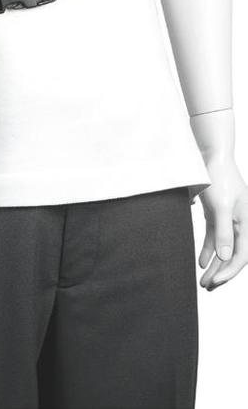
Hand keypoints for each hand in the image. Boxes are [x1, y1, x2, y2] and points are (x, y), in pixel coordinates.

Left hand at [198, 156, 247, 290]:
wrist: (211, 158)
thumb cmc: (219, 179)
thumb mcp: (220, 207)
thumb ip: (223, 232)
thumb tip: (224, 257)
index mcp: (247, 223)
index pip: (241, 255)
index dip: (229, 271)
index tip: (213, 282)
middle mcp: (241, 224)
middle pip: (232, 255)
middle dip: (221, 273)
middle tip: (205, 287)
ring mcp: (228, 220)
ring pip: (222, 248)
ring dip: (213, 265)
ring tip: (202, 281)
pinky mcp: (216, 215)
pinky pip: (214, 238)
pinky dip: (208, 250)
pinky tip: (201, 262)